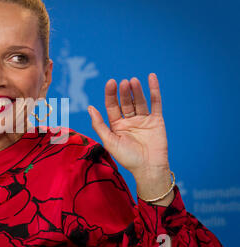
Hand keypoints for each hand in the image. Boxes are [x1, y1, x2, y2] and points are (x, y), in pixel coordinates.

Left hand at [87, 73, 173, 204]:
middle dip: (124, 92)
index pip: (112, 106)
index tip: (111, 82)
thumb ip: (99, 124)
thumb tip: (89, 107)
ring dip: (136, 91)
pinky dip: (154, 91)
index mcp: (116, 125)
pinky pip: (155, 103)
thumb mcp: (109, 141)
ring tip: (133, 81)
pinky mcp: (156, 120)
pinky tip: (151, 78)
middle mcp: (129, 120)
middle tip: (123, 82)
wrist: (148, 168)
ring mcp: (143, 119)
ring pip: (139, 101)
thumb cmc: (127, 158)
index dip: (111, 94)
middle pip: (126, 102)